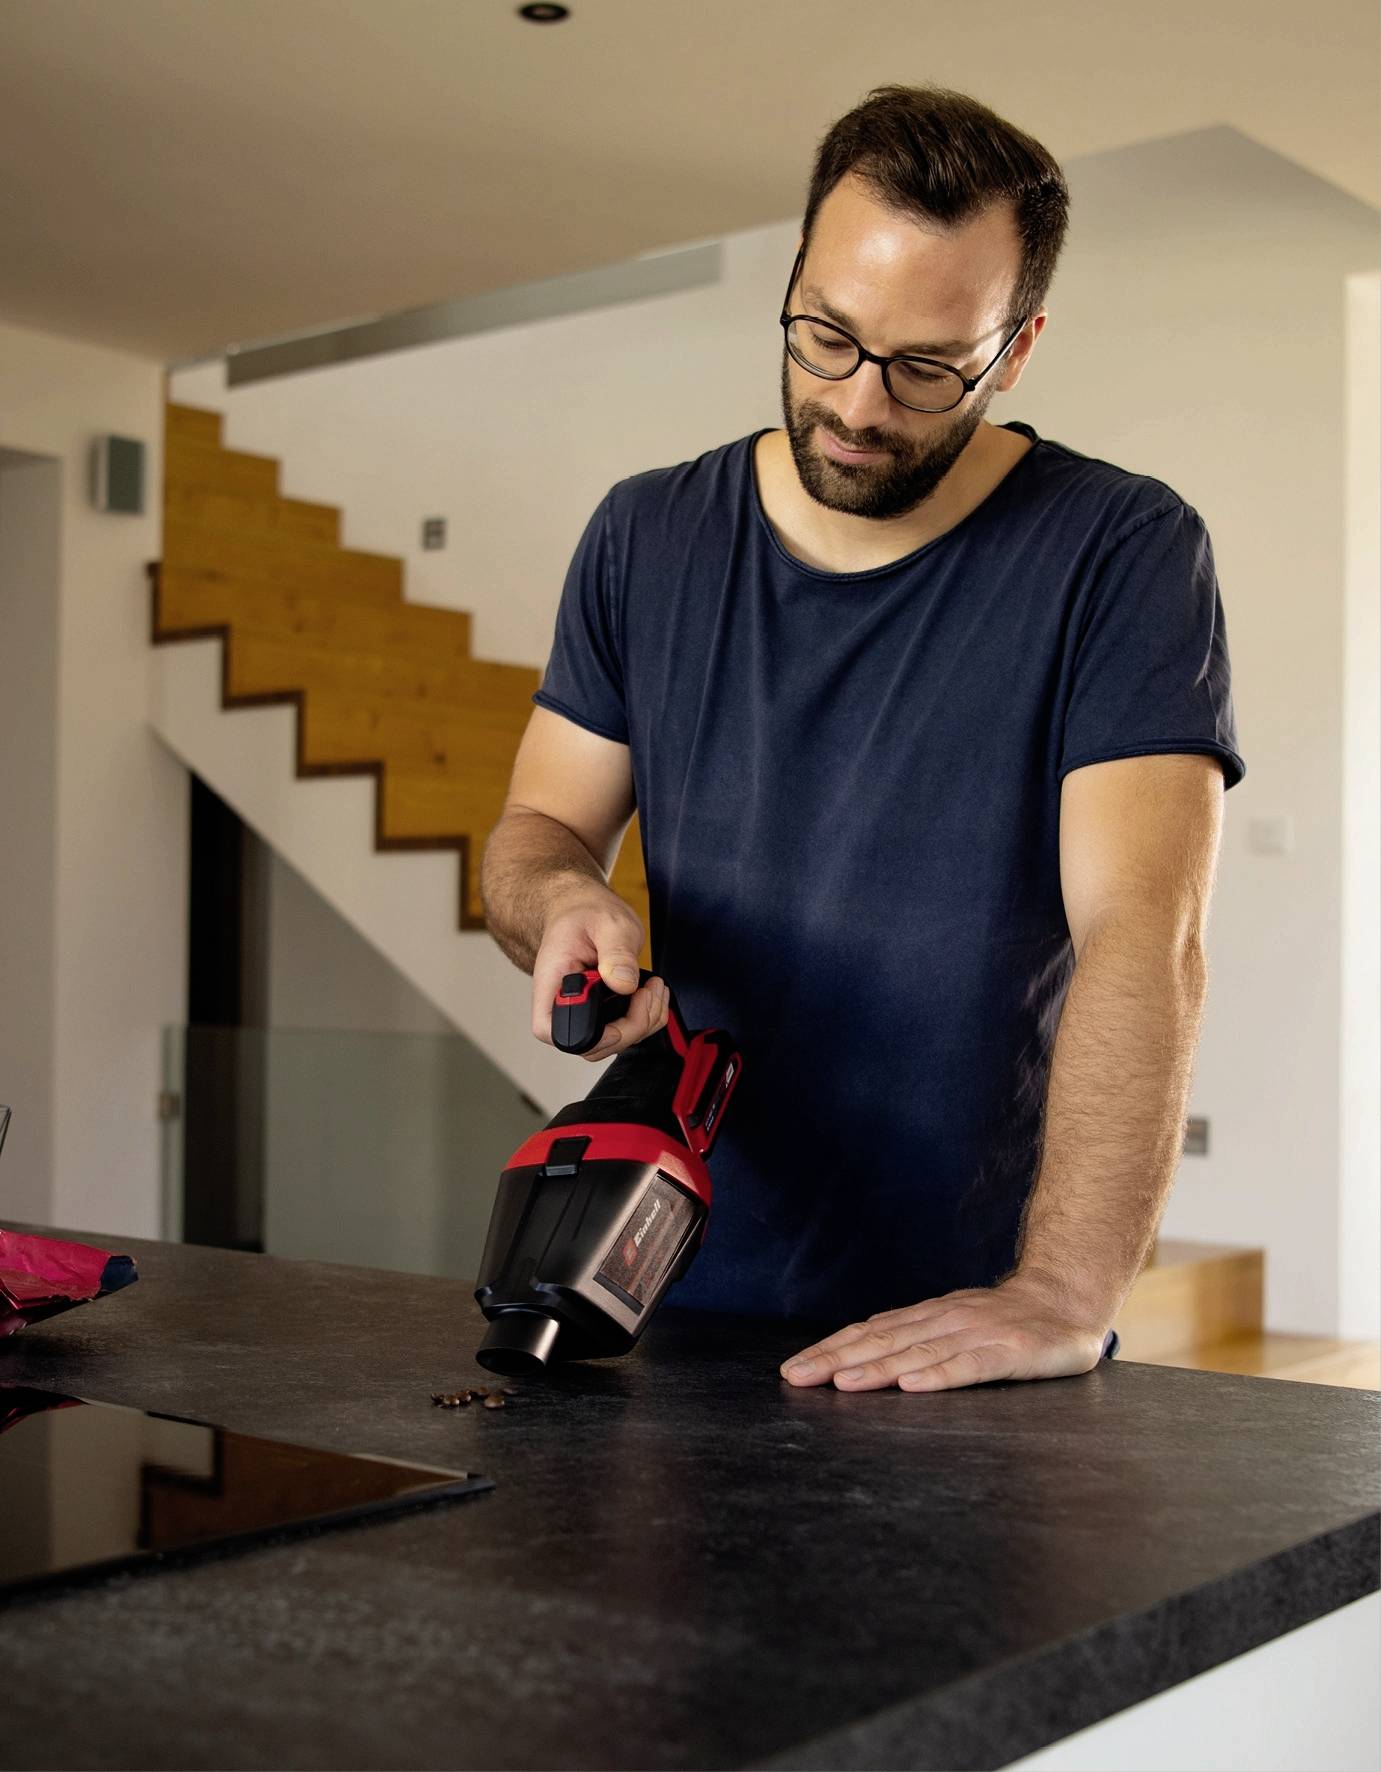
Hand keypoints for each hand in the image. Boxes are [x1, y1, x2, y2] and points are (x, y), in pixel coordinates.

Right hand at [532, 890, 668, 1060]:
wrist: (585, 911)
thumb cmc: (585, 915)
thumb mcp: (606, 923)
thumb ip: (615, 952)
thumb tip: (623, 983)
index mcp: (553, 985)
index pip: (554, 1031)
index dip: (590, 1036)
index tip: (622, 1009)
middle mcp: (564, 1007)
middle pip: (593, 1045)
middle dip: (632, 1026)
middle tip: (648, 991)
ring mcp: (586, 1014)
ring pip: (616, 1043)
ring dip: (646, 1021)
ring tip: (654, 986)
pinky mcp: (604, 1015)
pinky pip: (629, 1032)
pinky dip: (650, 1016)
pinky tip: (652, 991)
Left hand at [779, 1271, 1109, 1392]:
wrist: (1070, 1298)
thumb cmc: (1010, 1322)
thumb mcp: (958, 1325)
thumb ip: (921, 1339)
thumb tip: (864, 1359)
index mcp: (930, 1316)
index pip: (872, 1332)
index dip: (831, 1349)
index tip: (794, 1368)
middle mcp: (947, 1320)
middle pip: (884, 1341)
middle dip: (837, 1360)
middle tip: (797, 1377)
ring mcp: (978, 1334)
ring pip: (919, 1352)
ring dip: (878, 1369)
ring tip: (842, 1383)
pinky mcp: (1011, 1351)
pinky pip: (970, 1366)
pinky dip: (939, 1375)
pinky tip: (912, 1387)